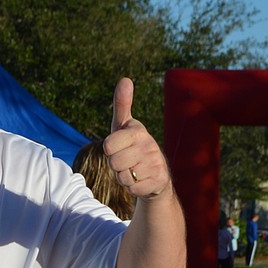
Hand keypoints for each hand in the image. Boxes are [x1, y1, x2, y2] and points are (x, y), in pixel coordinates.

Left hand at [103, 78, 170, 198]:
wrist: (155, 174)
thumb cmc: (132, 146)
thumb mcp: (124, 126)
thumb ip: (122, 104)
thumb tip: (125, 79)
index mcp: (137, 131)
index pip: (108, 146)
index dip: (109, 150)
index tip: (118, 147)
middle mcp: (149, 145)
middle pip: (114, 163)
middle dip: (116, 166)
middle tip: (126, 161)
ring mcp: (155, 163)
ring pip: (123, 177)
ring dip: (124, 177)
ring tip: (134, 170)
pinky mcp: (159, 180)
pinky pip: (133, 189)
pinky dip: (133, 188)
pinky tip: (141, 180)